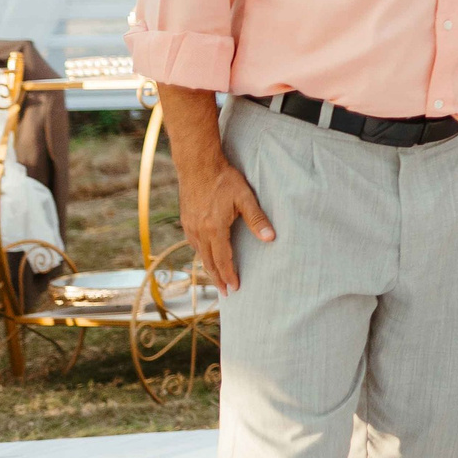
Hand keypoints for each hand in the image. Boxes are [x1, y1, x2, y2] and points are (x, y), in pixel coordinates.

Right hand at [177, 154, 271, 293]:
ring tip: (217, 278)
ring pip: (200, 253)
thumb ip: (257, 219)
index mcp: (213, 228)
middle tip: (225, 293)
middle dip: (218, 278)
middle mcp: (198, 231)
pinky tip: (206, 255)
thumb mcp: (245, 198)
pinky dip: (201, 254)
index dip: (229, 275)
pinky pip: (194, 243)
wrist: (198, 165)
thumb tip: (271, 238)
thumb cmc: (224, 179)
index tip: (235, 288)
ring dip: (209, 267)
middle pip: (208, 261)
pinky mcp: (186, 219)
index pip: (222, 259)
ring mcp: (190, 225)